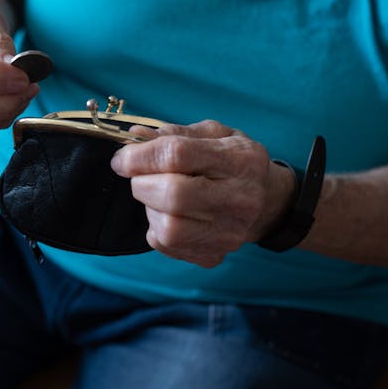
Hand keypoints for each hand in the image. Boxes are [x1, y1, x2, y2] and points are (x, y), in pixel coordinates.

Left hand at [111, 120, 295, 267]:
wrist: (266, 201)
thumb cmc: (232, 160)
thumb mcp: (213, 133)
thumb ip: (174, 133)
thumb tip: (135, 137)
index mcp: (239, 159)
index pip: (178, 155)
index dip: (139, 156)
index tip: (122, 158)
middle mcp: (240, 199)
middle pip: (172, 195)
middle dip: (142, 183)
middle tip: (139, 177)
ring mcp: (229, 232)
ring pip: (168, 226)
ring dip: (150, 207)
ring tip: (158, 195)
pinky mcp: (214, 255)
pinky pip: (167, 245)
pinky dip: (156, 227)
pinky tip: (169, 214)